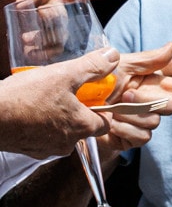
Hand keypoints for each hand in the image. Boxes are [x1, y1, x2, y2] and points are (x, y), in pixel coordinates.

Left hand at [0, 0, 116, 64]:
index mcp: (37, 0)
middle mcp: (45, 17)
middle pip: (66, 19)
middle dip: (55, 27)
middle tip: (30, 36)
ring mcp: (47, 37)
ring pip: (65, 40)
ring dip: (51, 46)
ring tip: (29, 49)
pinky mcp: (48, 57)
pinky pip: (63, 57)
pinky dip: (55, 60)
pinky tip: (37, 60)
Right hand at [0, 51, 114, 156]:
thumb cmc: (23, 97)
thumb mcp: (62, 75)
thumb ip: (91, 67)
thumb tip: (112, 56)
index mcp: (82, 127)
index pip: (106, 123)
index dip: (104, 109)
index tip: (95, 97)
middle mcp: (68, 143)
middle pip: (84, 128)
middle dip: (79, 111)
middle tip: (66, 94)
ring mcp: (47, 149)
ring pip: (63, 133)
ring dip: (58, 118)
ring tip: (45, 100)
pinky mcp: (28, 150)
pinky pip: (42, 138)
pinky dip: (40, 126)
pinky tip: (29, 111)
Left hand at [90, 45, 171, 161]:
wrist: (71, 110)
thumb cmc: (93, 86)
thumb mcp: (118, 66)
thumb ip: (148, 59)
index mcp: (152, 83)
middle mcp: (152, 102)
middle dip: (153, 100)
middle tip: (129, 95)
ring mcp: (144, 121)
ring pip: (156, 120)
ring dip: (133, 113)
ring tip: (112, 108)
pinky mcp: (135, 139)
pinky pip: (144, 136)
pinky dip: (126, 129)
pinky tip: (112, 125)